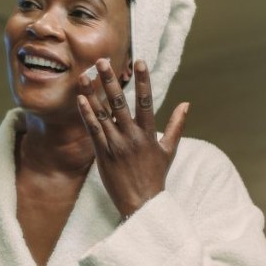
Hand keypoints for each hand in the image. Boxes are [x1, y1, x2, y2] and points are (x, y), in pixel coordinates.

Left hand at [76, 58, 188, 217]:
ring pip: (103, 114)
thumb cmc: (155, 176)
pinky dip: (87, 115)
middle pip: (120, 103)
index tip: (139, 62)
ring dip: (92, 94)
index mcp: (148, 134)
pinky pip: (93, 131)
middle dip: (110, 81)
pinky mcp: (103, 154)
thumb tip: (186, 104)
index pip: (146, 101)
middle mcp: (132, 136)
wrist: (142, 203)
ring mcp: (116, 145)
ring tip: (84, 76)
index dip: (143, 81)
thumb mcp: (169, 150)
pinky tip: (80, 100)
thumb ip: (176, 125)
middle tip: (101, 61)